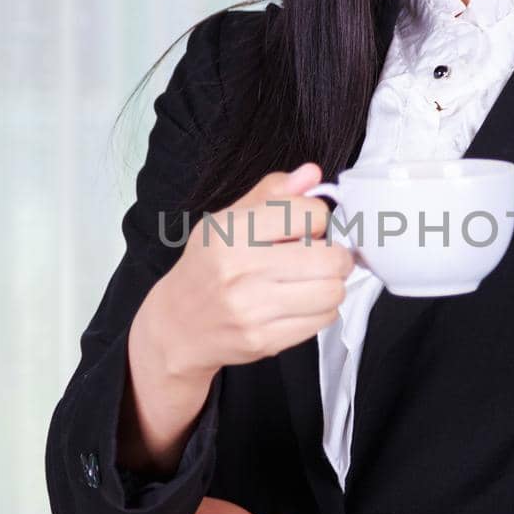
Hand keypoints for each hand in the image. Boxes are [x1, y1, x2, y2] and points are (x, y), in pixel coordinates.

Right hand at [155, 162, 355, 383]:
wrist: (178, 326)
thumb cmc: (207, 267)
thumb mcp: (227, 221)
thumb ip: (272, 194)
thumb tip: (312, 173)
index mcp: (231, 232)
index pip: (308, 213)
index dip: (317, 218)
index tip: (307, 226)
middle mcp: (240, 270)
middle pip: (330, 257)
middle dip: (335, 255)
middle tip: (322, 256)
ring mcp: (252, 309)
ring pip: (332, 291)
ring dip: (331, 284)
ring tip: (313, 281)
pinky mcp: (264, 340)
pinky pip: (322, 320)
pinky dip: (321, 310)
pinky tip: (302, 303)